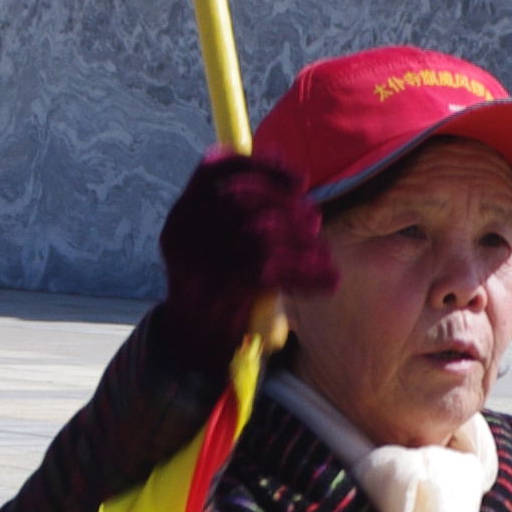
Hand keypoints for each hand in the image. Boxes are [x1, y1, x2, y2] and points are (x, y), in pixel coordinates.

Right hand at [155, 152, 325, 353]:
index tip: (299, 180)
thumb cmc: (215, 286)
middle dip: (288, 209)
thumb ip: (249, 210)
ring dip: (303, 247)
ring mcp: (198, 260)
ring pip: (263, 236)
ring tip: (324, 258)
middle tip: (314, 223)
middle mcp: (185, 231)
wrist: (192, 343)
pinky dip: (306, 276)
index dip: (263, 168)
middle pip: (244, 199)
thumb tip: (295, 179)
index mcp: (184, 212)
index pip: (218, 170)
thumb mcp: (220, 242)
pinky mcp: (221, 290)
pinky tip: (327, 282)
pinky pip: (274, 273)